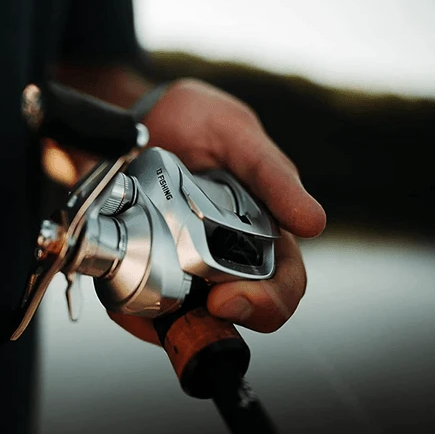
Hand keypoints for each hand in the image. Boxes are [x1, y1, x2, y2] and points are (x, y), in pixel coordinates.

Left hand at [109, 78, 325, 342]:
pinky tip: (120, 286)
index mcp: (263, 231)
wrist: (135, 112)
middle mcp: (225, 257)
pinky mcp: (139, 267)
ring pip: (187, 321)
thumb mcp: (237, 134)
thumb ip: (272, 174)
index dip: (268, 303)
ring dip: (173, 322)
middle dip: (230, 319)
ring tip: (154, 293)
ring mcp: (181, 266)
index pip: (284, 284)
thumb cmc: (197, 119)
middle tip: (207, 304)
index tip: (230, 299)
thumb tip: (314, 223)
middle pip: (241, 313)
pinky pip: (137, 305)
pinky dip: (131, 308)